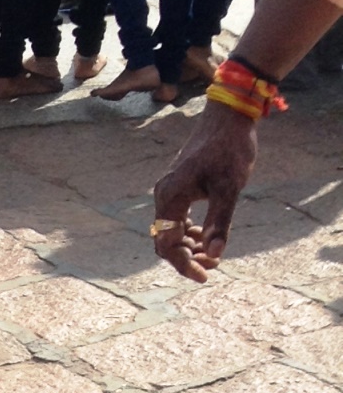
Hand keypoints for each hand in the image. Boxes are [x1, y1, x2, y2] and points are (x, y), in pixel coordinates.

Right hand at [152, 102, 259, 280]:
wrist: (227, 116)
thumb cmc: (229, 149)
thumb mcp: (229, 189)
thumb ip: (219, 223)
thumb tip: (215, 254)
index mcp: (170, 199)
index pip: (168, 245)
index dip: (185, 264)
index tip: (206, 275)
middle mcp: (163, 197)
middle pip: (166, 241)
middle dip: (187, 258)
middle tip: (213, 266)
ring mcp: (168, 192)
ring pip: (171, 232)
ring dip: (189, 247)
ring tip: (214, 254)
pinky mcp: (177, 187)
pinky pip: (176, 219)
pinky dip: (190, 232)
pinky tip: (206, 236)